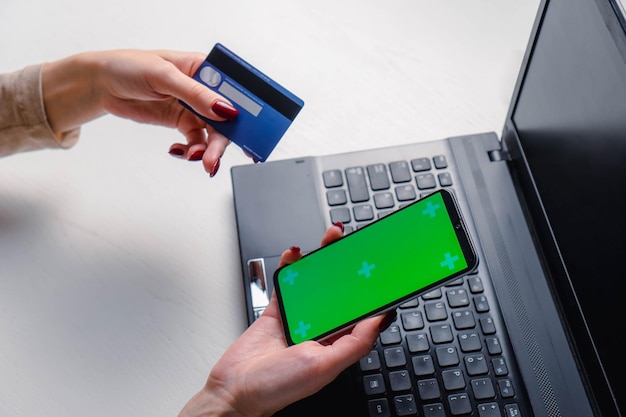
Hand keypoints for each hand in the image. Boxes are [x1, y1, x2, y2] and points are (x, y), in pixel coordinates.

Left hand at [42, 49, 241, 175]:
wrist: (103, 84)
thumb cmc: (130, 67)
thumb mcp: (164, 77)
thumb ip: (196, 94)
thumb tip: (224, 109)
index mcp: (206, 69)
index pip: (234, 91)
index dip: (246, 113)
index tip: (252, 134)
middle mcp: (204, 89)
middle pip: (226, 119)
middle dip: (223, 141)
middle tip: (213, 158)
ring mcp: (193, 107)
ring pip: (212, 134)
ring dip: (207, 150)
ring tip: (196, 159)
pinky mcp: (181, 121)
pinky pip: (195, 141)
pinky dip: (191, 150)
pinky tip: (179, 151)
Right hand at [178, 224, 388, 416]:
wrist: (235, 388)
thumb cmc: (279, 387)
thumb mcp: (324, 366)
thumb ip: (354, 343)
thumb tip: (381, 319)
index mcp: (337, 342)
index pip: (362, 311)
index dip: (372, 289)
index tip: (379, 268)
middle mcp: (321, 328)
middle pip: (340, 290)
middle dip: (348, 265)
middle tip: (354, 244)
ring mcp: (300, 317)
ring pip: (316, 282)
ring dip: (322, 260)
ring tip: (330, 240)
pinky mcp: (279, 310)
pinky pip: (288, 283)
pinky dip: (291, 266)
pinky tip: (295, 254)